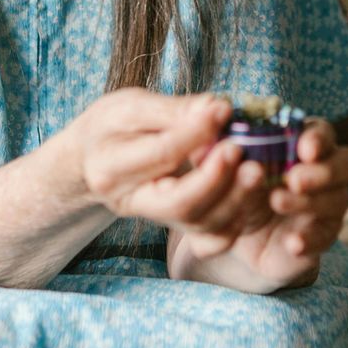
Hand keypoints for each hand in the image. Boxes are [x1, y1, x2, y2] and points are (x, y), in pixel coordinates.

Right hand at [69, 90, 266, 236]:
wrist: (92, 160)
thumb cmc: (112, 127)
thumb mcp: (130, 107)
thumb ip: (172, 109)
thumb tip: (215, 107)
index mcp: (112, 167)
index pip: (161, 154)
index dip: (196, 133)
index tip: (223, 109)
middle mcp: (132, 202)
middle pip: (180, 204)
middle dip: (216, 178)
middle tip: (239, 148)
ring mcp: (157, 218)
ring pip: (200, 224)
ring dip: (235, 198)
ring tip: (256, 168)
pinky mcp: (178, 226)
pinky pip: (210, 240)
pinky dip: (237, 221)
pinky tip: (251, 193)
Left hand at [172, 119, 347, 292]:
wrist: (239, 232)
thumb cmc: (237, 185)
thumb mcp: (224, 165)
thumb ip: (220, 145)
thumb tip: (207, 125)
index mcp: (303, 144)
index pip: (323, 133)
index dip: (318, 138)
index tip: (304, 148)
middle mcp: (324, 171)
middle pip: (347, 162)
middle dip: (323, 170)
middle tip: (293, 178)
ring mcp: (328, 204)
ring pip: (338, 198)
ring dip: (309, 200)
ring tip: (277, 202)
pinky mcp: (322, 235)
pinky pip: (327, 236)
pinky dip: (311, 237)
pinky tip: (292, 242)